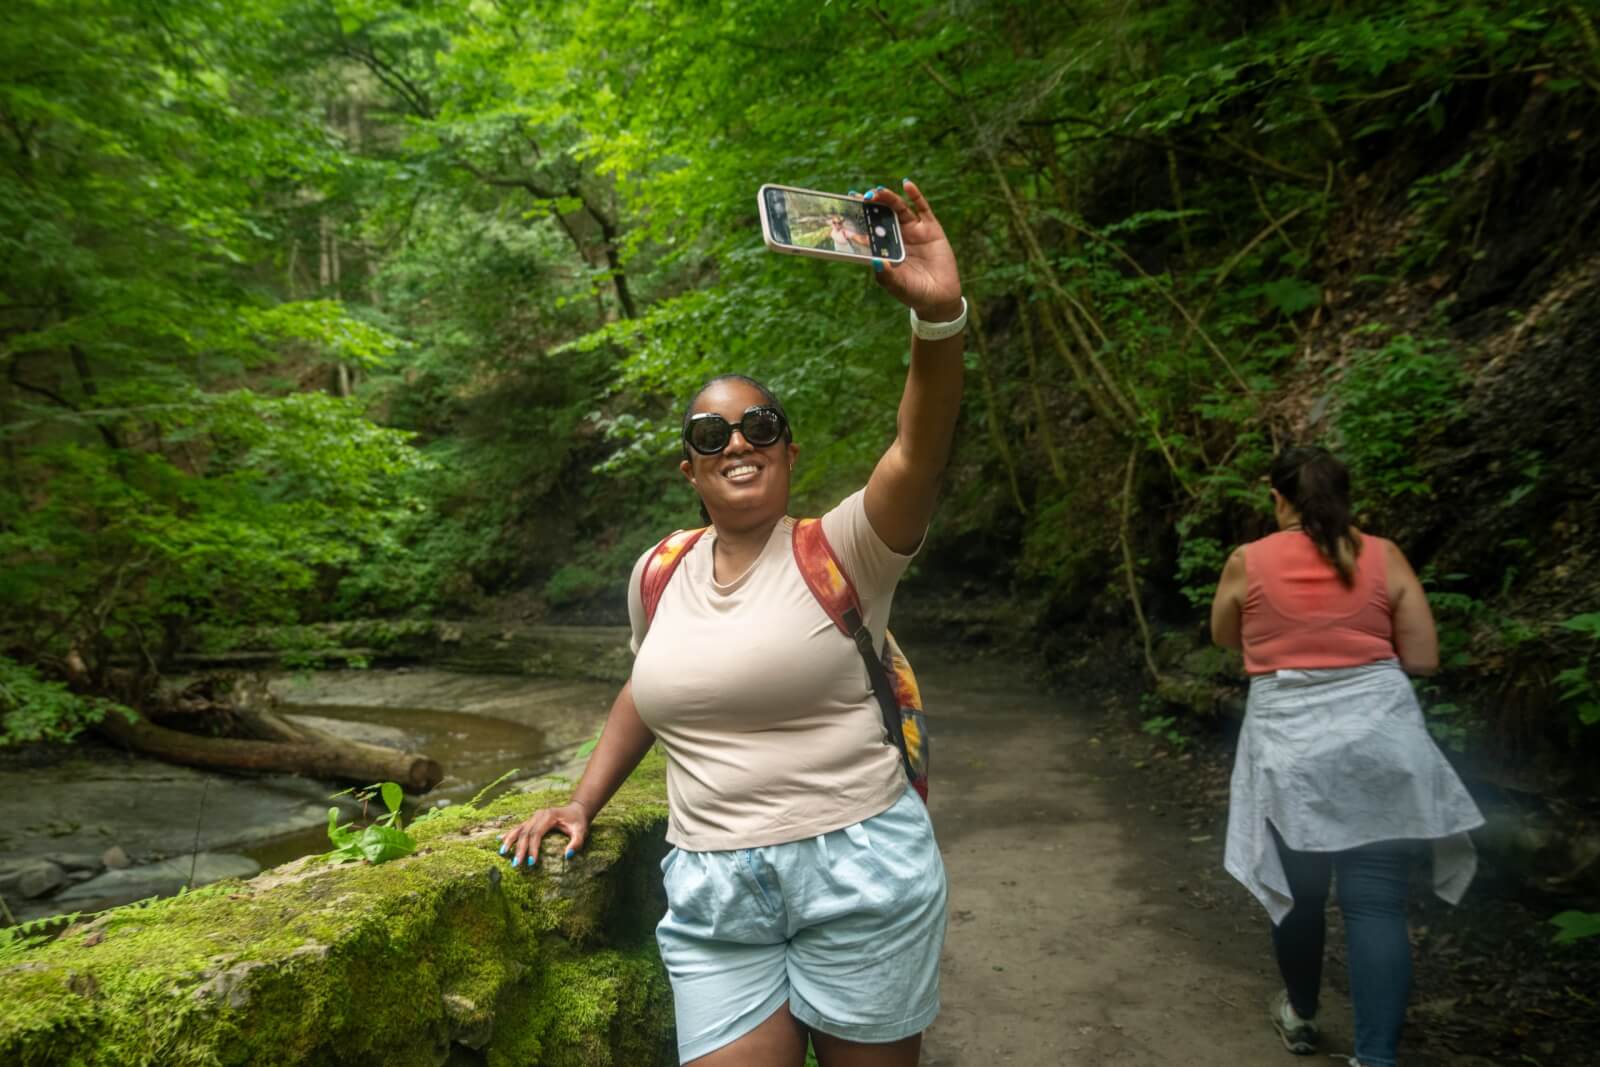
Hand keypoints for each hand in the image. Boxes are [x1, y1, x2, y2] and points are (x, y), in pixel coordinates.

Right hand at [497, 800, 589, 867]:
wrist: (576, 810)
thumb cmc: (578, 822)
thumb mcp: (582, 832)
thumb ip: (577, 843)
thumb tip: (568, 855)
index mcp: (549, 816)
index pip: (536, 833)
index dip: (532, 848)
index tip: (531, 862)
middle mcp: (538, 815)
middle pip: (525, 832)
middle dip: (519, 849)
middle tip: (516, 864)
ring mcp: (534, 817)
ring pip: (518, 829)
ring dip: (510, 841)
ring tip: (503, 853)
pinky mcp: (531, 821)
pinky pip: (518, 827)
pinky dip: (509, 834)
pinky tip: (500, 839)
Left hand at [858, 179, 962, 319]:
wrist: (939, 298)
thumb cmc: (913, 292)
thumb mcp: (897, 285)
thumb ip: (886, 274)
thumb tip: (875, 261)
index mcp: (884, 248)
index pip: (868, 231)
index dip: (858, 222)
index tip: (846, 213)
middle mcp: (896, 236)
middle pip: (881, 214)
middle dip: (871, 204)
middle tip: (860, 197)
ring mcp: (913, 231)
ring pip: (898, 208)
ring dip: (888, 198)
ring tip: (878, 190)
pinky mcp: (930, 228)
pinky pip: (922, 208)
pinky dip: (915, 195)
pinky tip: (907, 184)